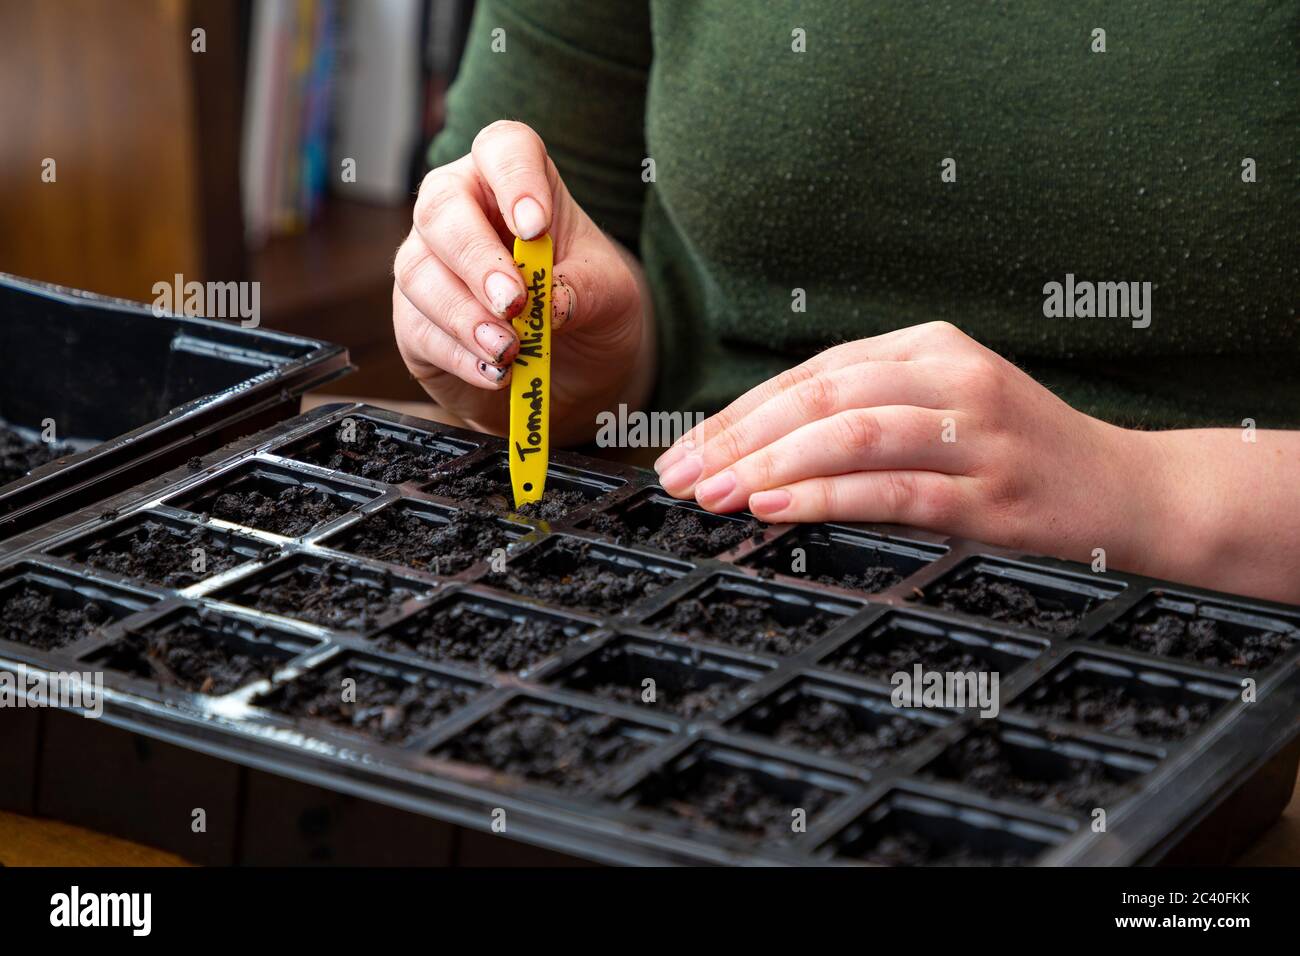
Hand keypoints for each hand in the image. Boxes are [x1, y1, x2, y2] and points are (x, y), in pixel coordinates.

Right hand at [393, 120, 650, 443]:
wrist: (572, 372)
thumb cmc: (587, 308)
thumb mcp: (612, 296)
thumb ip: (588, 289)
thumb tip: (553, 301)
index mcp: (515, 182)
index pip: (503, 150)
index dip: (514, 179)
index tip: (535, 226)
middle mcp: (461, 210)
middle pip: (441, 208)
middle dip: (477, 259)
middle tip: (514, 303)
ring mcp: (429, 263)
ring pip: (419, 272)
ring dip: (464, 315)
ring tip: (509, 350)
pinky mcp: (415, 319)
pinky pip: (420, 328)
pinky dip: (459, 355)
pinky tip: (495, 373)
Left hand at [654, 321, 1161, 571]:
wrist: (1132, 494)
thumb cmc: (1019, 457)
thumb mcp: (944, 410)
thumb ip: (867, 413)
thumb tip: (753, 450)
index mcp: (930, 346)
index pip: (811, 372)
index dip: (738, 412)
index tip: (682, 448)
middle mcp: (952, 375)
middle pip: (819, 395)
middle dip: (737, 436)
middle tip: (678, 475)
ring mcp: (976, 432)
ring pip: (850, 433)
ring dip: (769, 464)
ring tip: (712, 492)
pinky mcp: (992, 493)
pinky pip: (893, 490)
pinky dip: (825, 498)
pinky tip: (774, 508)